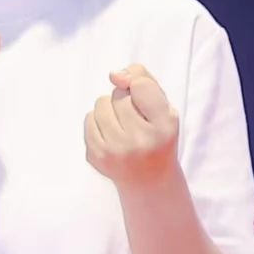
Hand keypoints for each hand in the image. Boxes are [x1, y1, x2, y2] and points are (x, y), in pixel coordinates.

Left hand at [85, 64, 179, 188]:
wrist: (149, 178)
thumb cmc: (156, 134)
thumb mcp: (163, 106)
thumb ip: (144, 80)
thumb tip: (114, 75)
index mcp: (164, 127)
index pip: (141, 85)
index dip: (141, 87)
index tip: (146, 102)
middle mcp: (140, 142)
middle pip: (119, 94)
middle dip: (126, 99)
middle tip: (137, 119)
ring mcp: (115, 152)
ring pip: (101, 103)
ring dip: (110, 108)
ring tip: (123, 125)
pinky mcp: (96, 157)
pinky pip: (89, 118)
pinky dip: (99, 121)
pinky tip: (112, 135)